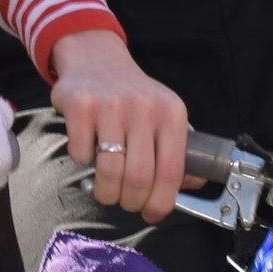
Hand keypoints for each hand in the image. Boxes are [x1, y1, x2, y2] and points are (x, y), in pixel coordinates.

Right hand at [50, 27, 190, 222]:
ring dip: (106, 192)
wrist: (96, 57)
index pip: (171, 171)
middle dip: (131, 202)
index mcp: (172, 113)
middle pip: (138, 178)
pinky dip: (83, 161)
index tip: (152, 214)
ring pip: (109, 172)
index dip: (161, 202)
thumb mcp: (165, 114)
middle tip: (126, 203)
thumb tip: (192, 186)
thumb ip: (179, 149)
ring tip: (106, 190)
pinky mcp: (80, 106)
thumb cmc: (133, 95)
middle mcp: (144, 108)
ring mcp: (111, 106)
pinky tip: (89, 148)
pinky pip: (81, 154)